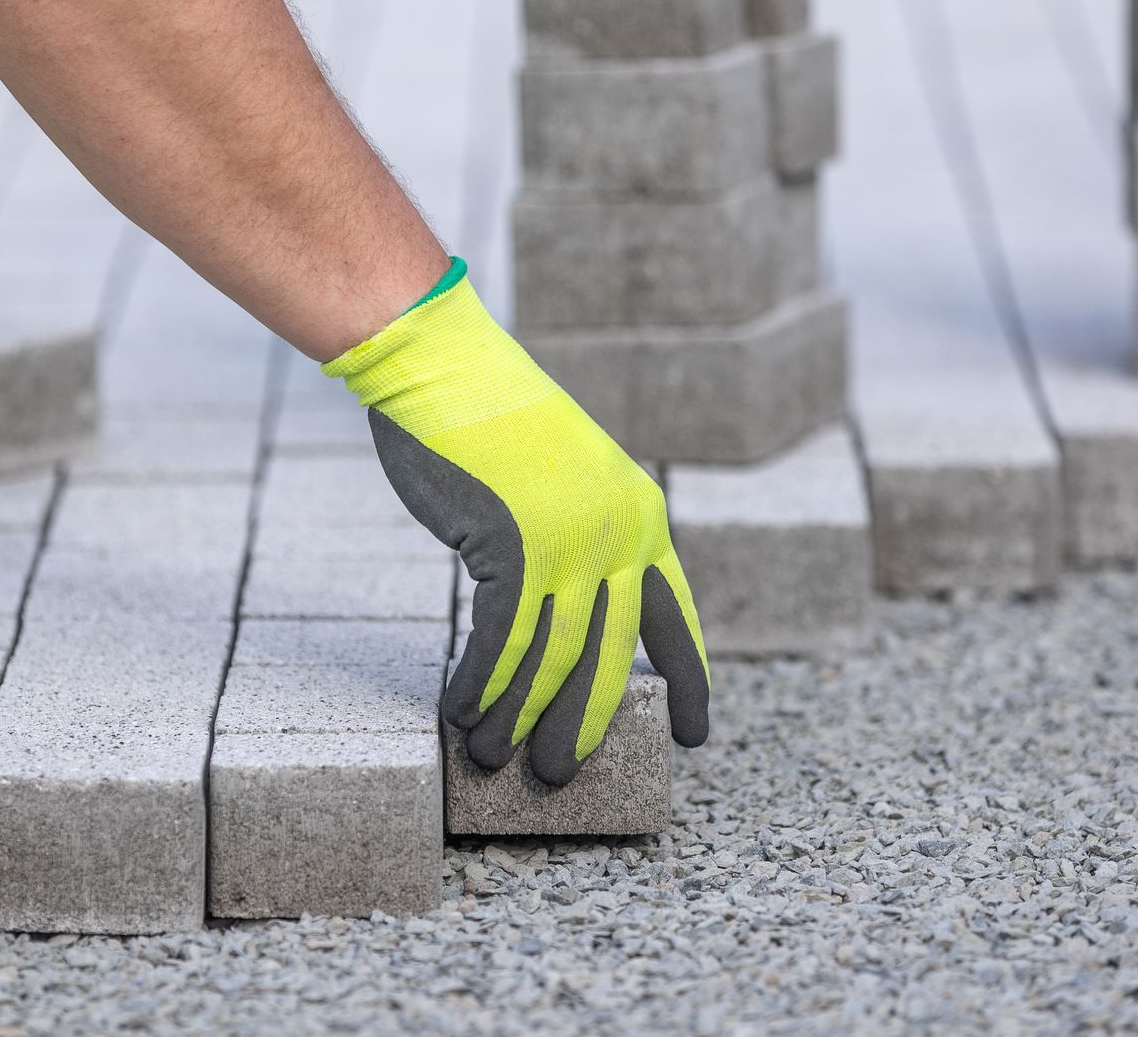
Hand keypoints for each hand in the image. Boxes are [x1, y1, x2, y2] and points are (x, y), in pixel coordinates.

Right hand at [324, 262, 708, 784]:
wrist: (443, 363)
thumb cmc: (489, 419)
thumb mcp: (562, 478)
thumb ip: (580, 536)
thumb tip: (569, 613)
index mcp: (642, 515)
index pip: (673, 615)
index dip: (687, 678)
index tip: (693, 737)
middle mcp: (620, 532)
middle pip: (610, 654)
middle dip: (583, 723)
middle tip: (558, 774)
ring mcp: (570, 540)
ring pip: (552, 658)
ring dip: (519, 717)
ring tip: (493, 759)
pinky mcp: (515, 545)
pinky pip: (503, 640)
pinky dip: (480, 684)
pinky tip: (459, 713)